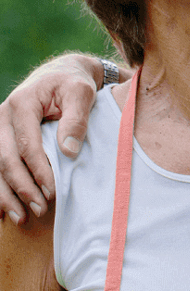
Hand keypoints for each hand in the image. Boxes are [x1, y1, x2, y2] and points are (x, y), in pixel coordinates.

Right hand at [0, 55, 102, 223]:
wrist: (62, 73)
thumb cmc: (73, 83)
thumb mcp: (81, 93)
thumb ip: (76, 119)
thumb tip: (69, 151)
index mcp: (22, 104)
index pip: (26, 144)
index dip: (38, 171)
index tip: (53, 191)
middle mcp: (3, 116)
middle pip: (5, 159)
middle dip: (22, 188)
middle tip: (40, 209)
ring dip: (6, 195)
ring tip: (22, 217)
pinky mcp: (1, 138)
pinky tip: (3, 211)